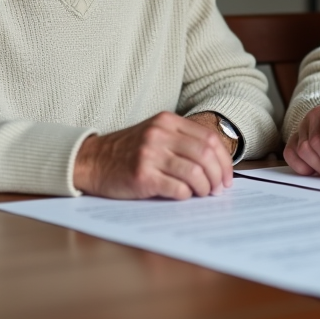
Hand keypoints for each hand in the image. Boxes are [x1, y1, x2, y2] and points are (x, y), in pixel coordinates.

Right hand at [74, 112, 233, 199]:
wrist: (92, 161)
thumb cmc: (128, 152)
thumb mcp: (155, 135)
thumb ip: (182, 142)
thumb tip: (217, 165)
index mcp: (167, 121)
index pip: (209, 138)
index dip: (224, 160)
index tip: (227, 176)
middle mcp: (159, 134)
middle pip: (205, 155)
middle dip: (218, 176)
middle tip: (218, 190)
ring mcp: (150, 154)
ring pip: (194, 173)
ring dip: (204, 188)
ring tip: (203, 194)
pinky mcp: (142, 176)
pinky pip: (177, 188)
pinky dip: (186, 195)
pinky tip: (184, 197)